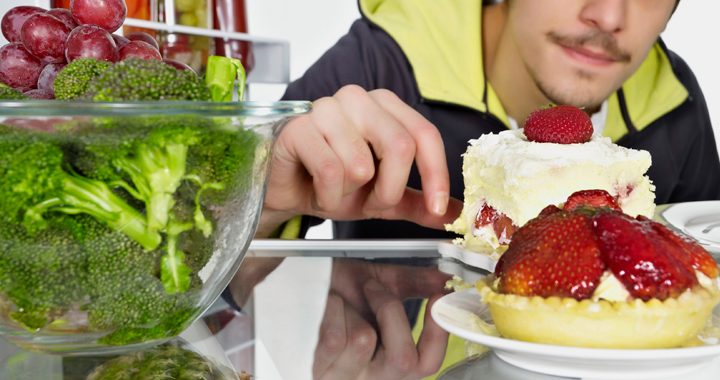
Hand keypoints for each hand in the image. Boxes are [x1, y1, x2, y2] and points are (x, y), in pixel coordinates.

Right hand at [262, 85, 461, 231]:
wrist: (286, 189)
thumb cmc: (333, 184)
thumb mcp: (383, 196)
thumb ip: (418, 201)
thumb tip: (456, 215)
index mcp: (386, 107)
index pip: (424, 134)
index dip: (436, 174)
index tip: (438, 209)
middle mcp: (359, 99)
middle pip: (399, 147)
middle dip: (389, 190)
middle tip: (372, 203)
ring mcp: (326, 108)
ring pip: (362, 164)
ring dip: (350, 194)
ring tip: (336, 192)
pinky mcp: (298, 128)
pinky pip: (330, 171)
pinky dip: (328, 195)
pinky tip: (318, 192)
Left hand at [312, 260, 450, 379]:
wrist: (288, 288)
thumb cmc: (332, 290)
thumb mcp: (374, 282)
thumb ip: (411, 282)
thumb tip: (446, 279)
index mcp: (388, 361)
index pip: (427, 364)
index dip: (438, 334)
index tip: (438, 298)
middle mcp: (368, 379)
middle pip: (402, 361)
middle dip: (391, 311)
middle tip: (374, 288)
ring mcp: (339, 379)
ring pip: (364, 342)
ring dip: (351, 307)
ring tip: (336, 300)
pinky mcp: (311, 372)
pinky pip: (334, 339)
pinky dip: (329, 311)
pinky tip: (319, 308)